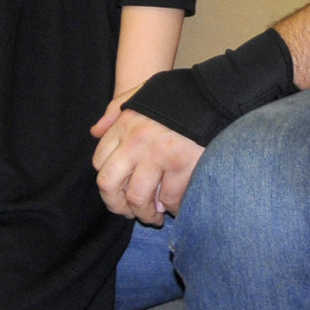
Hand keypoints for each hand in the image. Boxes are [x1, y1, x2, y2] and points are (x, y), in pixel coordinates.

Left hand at [91, 106, 203, 225]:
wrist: (215, 94)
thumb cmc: (178, 96)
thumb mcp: (142, 93)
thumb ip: (115, 109)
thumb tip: (95, 132)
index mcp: (125, 124)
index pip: (99, 162)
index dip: (108, 182)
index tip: (120, 190)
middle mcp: (137, 140)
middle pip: (110, 185)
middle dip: (118, 205)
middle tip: (131, 212)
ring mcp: (159, 153)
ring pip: (138, 198)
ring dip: (146, 214)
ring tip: (156, 216)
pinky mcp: (184, 164)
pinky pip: (169, 198)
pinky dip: (172, 207)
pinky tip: (176, 206)